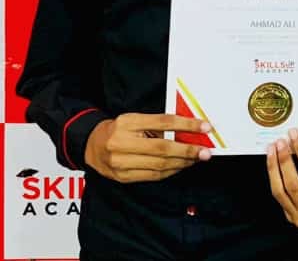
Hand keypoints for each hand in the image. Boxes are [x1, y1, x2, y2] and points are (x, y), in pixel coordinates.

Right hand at [84, 113, 212, 182]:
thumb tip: (189, 130)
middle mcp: (121, 143)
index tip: (206, 127)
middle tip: (206, 151)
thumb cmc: (119, 129)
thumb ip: (158, 124)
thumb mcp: (135, 119)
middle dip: (188, 150)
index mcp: (127, 122)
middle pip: (162, 148)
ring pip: (160, 165)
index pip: (163, 122)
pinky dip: (171, 171)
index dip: (187, 125)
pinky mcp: (123, 177)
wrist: (91, 145)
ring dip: (183, 163)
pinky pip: (153, 176)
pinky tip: (181, 166)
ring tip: (196, 159)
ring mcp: (120, 163)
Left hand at [266, 129, 297, 229]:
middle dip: (284, 159)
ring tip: (272, 152)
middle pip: (292, 183)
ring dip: (273, 168)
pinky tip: (273, 167)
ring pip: (280, 191)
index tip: (295, 137)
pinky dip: (275, 180)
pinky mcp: (292, 219)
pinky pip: (279, 198)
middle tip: (281, 143)